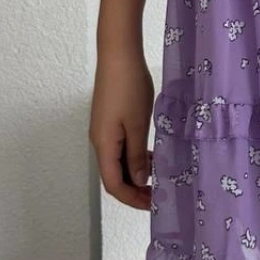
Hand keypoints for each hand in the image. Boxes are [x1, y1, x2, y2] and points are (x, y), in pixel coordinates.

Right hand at [89, 46, 154, 210]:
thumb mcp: (137, 124)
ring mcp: (104, 129)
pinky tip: (151, 153)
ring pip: (118, 161)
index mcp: (104, 145)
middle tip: (159, 194)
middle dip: (135, 188)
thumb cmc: (128, 87)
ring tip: (159, 175)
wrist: (118, 54)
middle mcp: (100, 141)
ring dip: (136, 171)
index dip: (131, 198)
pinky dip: (135, 155)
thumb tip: (137, 182)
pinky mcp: (110, 119)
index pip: (113, 184)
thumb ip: (136, 155)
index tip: (152, 205)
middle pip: (114, 175)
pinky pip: (121, 146)